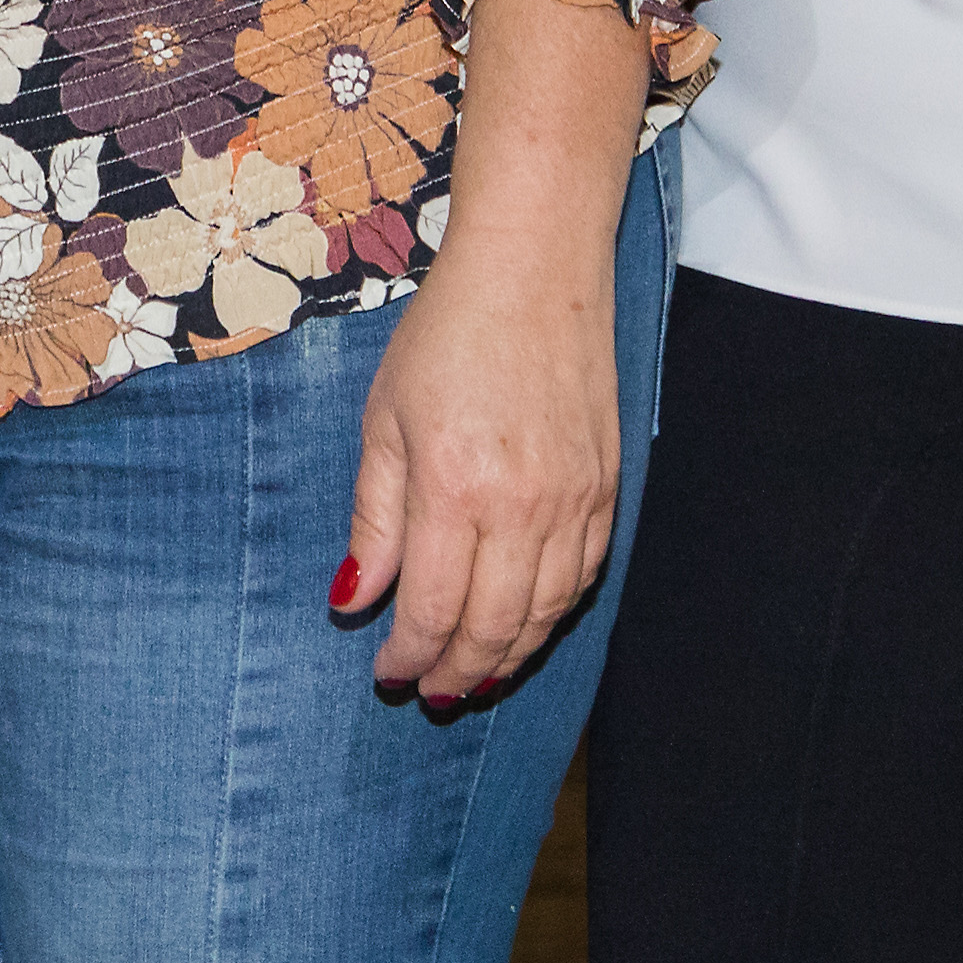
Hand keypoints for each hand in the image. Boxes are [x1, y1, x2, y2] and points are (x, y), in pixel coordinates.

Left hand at [337, 232, 624, 714]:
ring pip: (545, 613)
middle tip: (431, 692)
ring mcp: (574, 499)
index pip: (433, 610)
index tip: (388, 672)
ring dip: (508, 656)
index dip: (409, 656)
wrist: (534, 269)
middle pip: (493, 628)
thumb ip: (373, 520)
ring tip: (475, 675)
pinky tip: (526, 624)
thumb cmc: (447, 335)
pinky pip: (585, 576)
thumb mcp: (384, 421)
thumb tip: (355, 602)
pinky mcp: (608, 487)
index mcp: (452, 489)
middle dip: (457, 673)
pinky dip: (553, 614)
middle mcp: (521, 505)